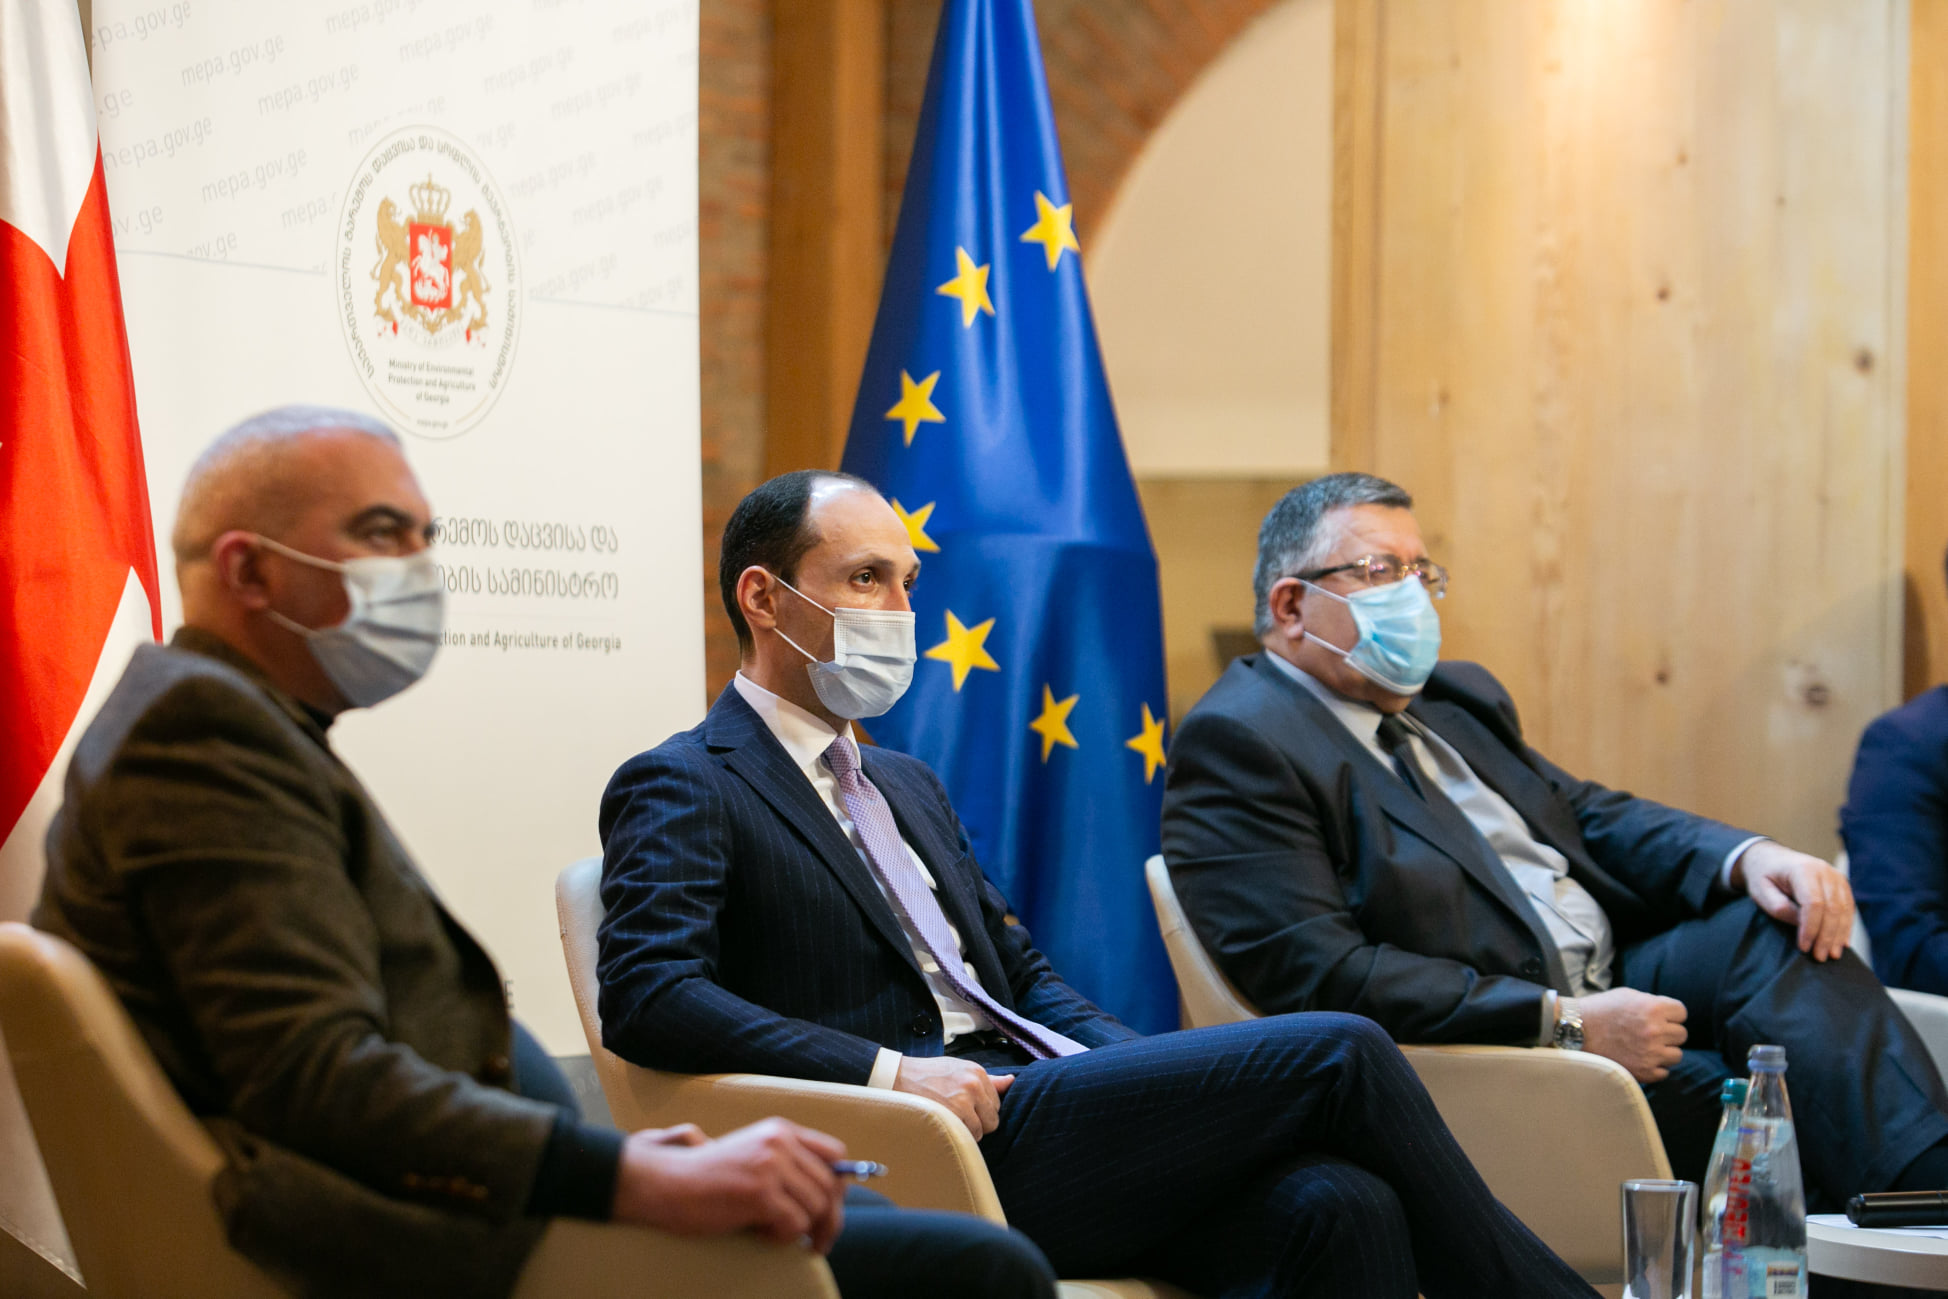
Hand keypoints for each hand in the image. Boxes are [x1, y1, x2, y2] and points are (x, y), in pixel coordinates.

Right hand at [610, 1117, 846, 1251]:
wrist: (666, 1184)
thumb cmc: (707, 1179)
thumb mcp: (753, 1157)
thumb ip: (787, 1165)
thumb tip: (832, 1196)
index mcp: (780, 1130)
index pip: (834, 1153)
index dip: (838, 1185)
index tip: (829, 1210)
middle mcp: (780, 1141)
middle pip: (831, 1185)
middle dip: (829, 1220)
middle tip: (817, 1243)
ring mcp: (770, 1164)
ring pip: (816, 1207)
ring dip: (798, 1230)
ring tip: (768, 1231)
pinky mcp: (760, 1192)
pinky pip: (795, 1225)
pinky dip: (781, 1238)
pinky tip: (758, 1233)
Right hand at [892, 1055, 1013, 1139]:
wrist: (896, 1077)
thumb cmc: (926, 1075)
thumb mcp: (958, 1069)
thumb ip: (987, 1079)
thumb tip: (1011, 1081)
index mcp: (977, 1072)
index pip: (996, 1103)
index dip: (981, 1110)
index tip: (966, 1108)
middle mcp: (974, 1085)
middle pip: (993, 1119)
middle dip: (978, 1123)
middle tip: (958, 1117)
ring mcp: (964, 1101)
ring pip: (981, 1131)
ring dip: (967, 1132)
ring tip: (949, 1120)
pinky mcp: (953, 1115)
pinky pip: (968, 1137)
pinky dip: (957, 1136)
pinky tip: (944, 1125)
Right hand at [1579, 987, 1687, 1082]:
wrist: (1575, 1031)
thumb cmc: (1600, 1010)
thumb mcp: (1627, 996)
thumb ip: (1652, 1003)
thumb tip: (1671, 1015)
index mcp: (1653, 1009)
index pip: (1681, 1012)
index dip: (1671, 1014)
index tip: (1659, 1017)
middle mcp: (1655, 1031)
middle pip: (1681, 1034)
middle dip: (1668, 1032)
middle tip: (1649, 1032)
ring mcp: (1651, 1053)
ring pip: (1676, 1055)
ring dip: (1664, 1051)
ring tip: (1645, 1046)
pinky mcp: (1644, 1071)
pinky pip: (1664, 1072)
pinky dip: (1655, 1067)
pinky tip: (1640, 1058)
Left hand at [1732, 840, 1854, 960]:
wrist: (1770, 859)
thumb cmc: (1763, 877)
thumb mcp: (1761, 892)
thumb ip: (1780, 908)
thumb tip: (1803, 925)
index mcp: (1802, 869)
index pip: (1813, 903)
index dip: (1811, 928)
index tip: (1804, 947)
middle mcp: (1824, 871)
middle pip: (1832, 908)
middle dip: (1827, 935)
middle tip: (1820, 957)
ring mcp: (1836, 877)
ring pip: (1844, 909)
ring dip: (1839, 934)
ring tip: (1832, 955)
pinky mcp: (1841, 885)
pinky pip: (1848, 908)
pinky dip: (1846, 927)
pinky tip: (1842, 943)